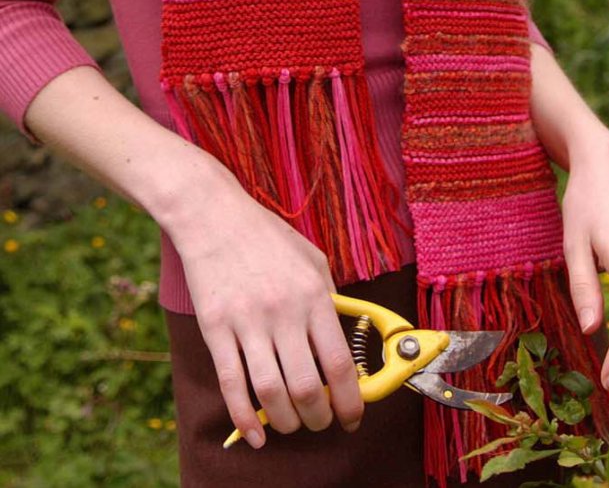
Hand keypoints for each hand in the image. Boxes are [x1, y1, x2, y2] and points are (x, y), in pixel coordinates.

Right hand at [167, 163, 362, 447]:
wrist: (213, 216)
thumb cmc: (267, 237)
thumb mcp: (312, 259)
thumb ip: (329, 300)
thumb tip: (341, 343)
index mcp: (313, 295)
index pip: (338, 363)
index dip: (351, 400)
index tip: (353, 416)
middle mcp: (282, 312)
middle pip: (307, 388)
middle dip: (320, 418)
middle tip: (323, 422)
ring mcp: (246, 323)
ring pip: (271, 394)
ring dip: (287, 422)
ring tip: (294, 424)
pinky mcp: (215, 330)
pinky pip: (232, 385)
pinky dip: (244, 418)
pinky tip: (256, 434)